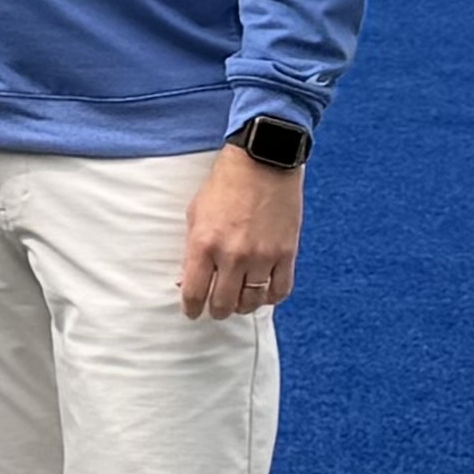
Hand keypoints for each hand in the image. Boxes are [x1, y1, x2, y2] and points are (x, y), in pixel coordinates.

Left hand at [177, 145, 300, 319]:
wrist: (263, 161)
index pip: (195, 294)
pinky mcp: (286, 253)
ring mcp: (262, 256)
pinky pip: (279, 291)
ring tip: (238, 300)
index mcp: (204, 244)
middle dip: (216, 311)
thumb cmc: (224, 185)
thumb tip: (187, 282)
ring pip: (252, 302)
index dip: (191, 309)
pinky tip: (262, 292)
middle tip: (215, 308)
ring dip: (242, 306)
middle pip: (223, 304)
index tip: (192, 312)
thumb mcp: (195, 214)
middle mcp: (233, 256)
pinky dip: (270, 297)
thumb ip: (191, 250)